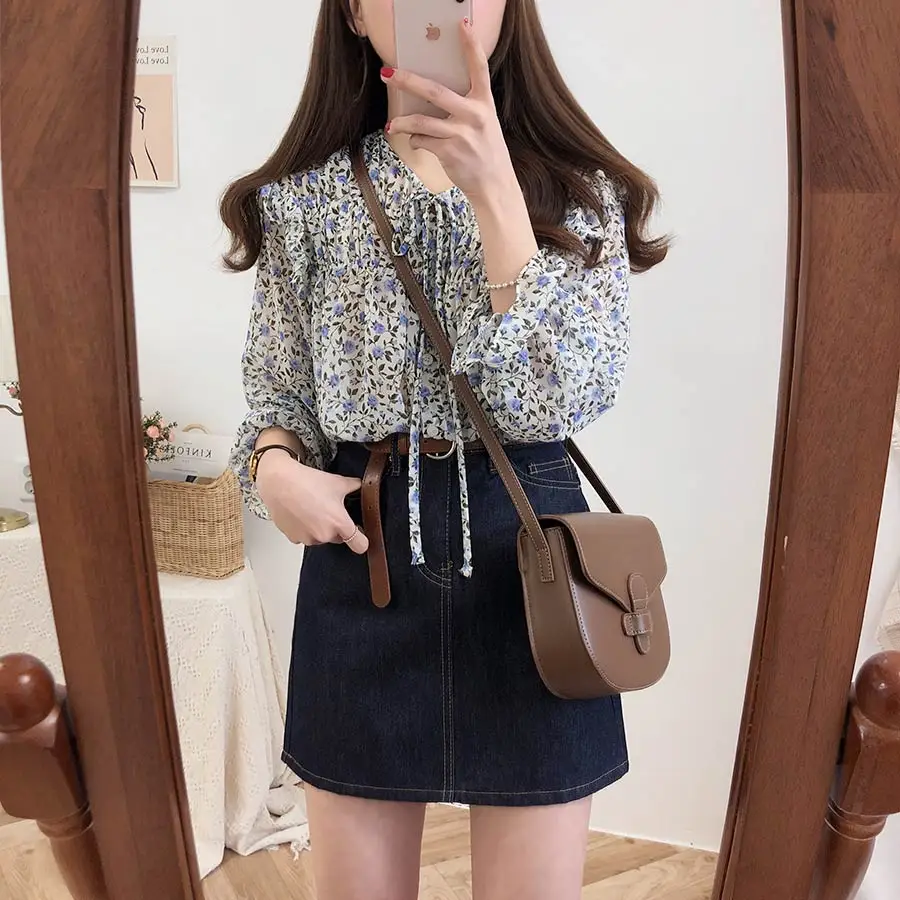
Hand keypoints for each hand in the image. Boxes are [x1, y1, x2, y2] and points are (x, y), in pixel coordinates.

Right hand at [256, 451, 368, 553]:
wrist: (279, 482)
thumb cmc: (307, 482)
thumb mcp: (337, 482)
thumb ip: (355, 486)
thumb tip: (364, 485)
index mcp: (339, 523)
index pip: (360, 545)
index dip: (362, 539)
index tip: (360, 534)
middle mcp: (324, 535)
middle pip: (339, 538)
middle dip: (336, 528)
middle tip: (329, 510)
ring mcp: (308, 538)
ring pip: (321, 538)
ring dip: (319, 529)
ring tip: (313, 509)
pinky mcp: (293, 538)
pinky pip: (305, 537)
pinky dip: (305, 529)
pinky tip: (301, 514)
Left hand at [383, 19, 518, 203]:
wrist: (494, 185)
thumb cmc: (486, 152)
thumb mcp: (484, 124)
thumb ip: (465, 108)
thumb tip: (431, 96)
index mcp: (484, 103)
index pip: (479, 68)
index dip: (470, 45)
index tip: (462, 24)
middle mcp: (474, 115)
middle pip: (435, 91)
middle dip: (408, 80)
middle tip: (388, 73)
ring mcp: (461, 134)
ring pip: (422, 121)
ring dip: (402, 123)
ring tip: (391, 126)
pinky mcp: (450, 152)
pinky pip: (423, 141)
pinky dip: (416, 142)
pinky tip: (418, 143)